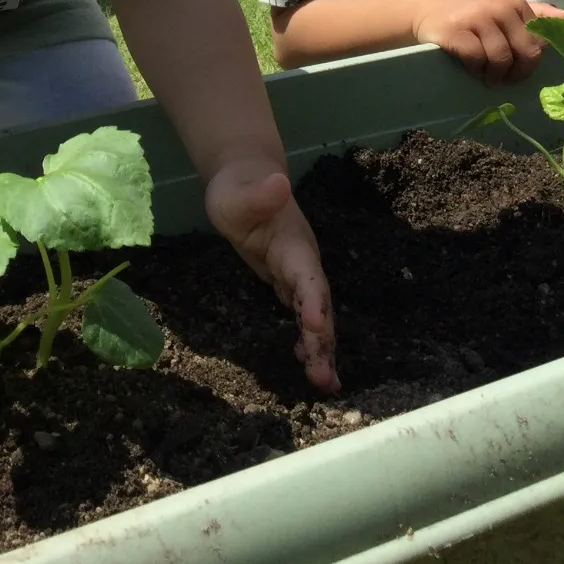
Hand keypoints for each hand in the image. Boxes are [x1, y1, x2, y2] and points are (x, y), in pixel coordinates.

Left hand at [205, 159, 338, 393]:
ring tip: (325, 384)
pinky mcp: (287, 280)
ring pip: (314, 315)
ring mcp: (297, 273)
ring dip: (320, 348)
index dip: (314, 301)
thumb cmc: (239, 186)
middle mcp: (303, 262)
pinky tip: (307, 362)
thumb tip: (279, 183)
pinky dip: (309, 339)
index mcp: (294, 244)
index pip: (308, 275)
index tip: (316, 328)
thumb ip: (259, 194)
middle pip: (317, 305)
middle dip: (322, 341)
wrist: (246, 180)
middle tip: (325, 380)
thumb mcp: (239, 192)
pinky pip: (302, 314)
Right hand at [410, 0, 563, 82]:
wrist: (424, 4)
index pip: (539, 41)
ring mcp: (477, 18)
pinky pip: (476, 59)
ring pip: (501, 59)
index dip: (530, 61)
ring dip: (493, 75)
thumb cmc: (469, 10)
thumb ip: (537, 14)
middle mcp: (500, 7)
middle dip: (517, 73)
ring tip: (484, 75)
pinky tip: (469, 67)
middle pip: (526, 52)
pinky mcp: (456, 31)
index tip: (517, 67)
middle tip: (503, 79)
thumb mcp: (504, 7)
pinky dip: (475, 69)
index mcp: (516, 3)